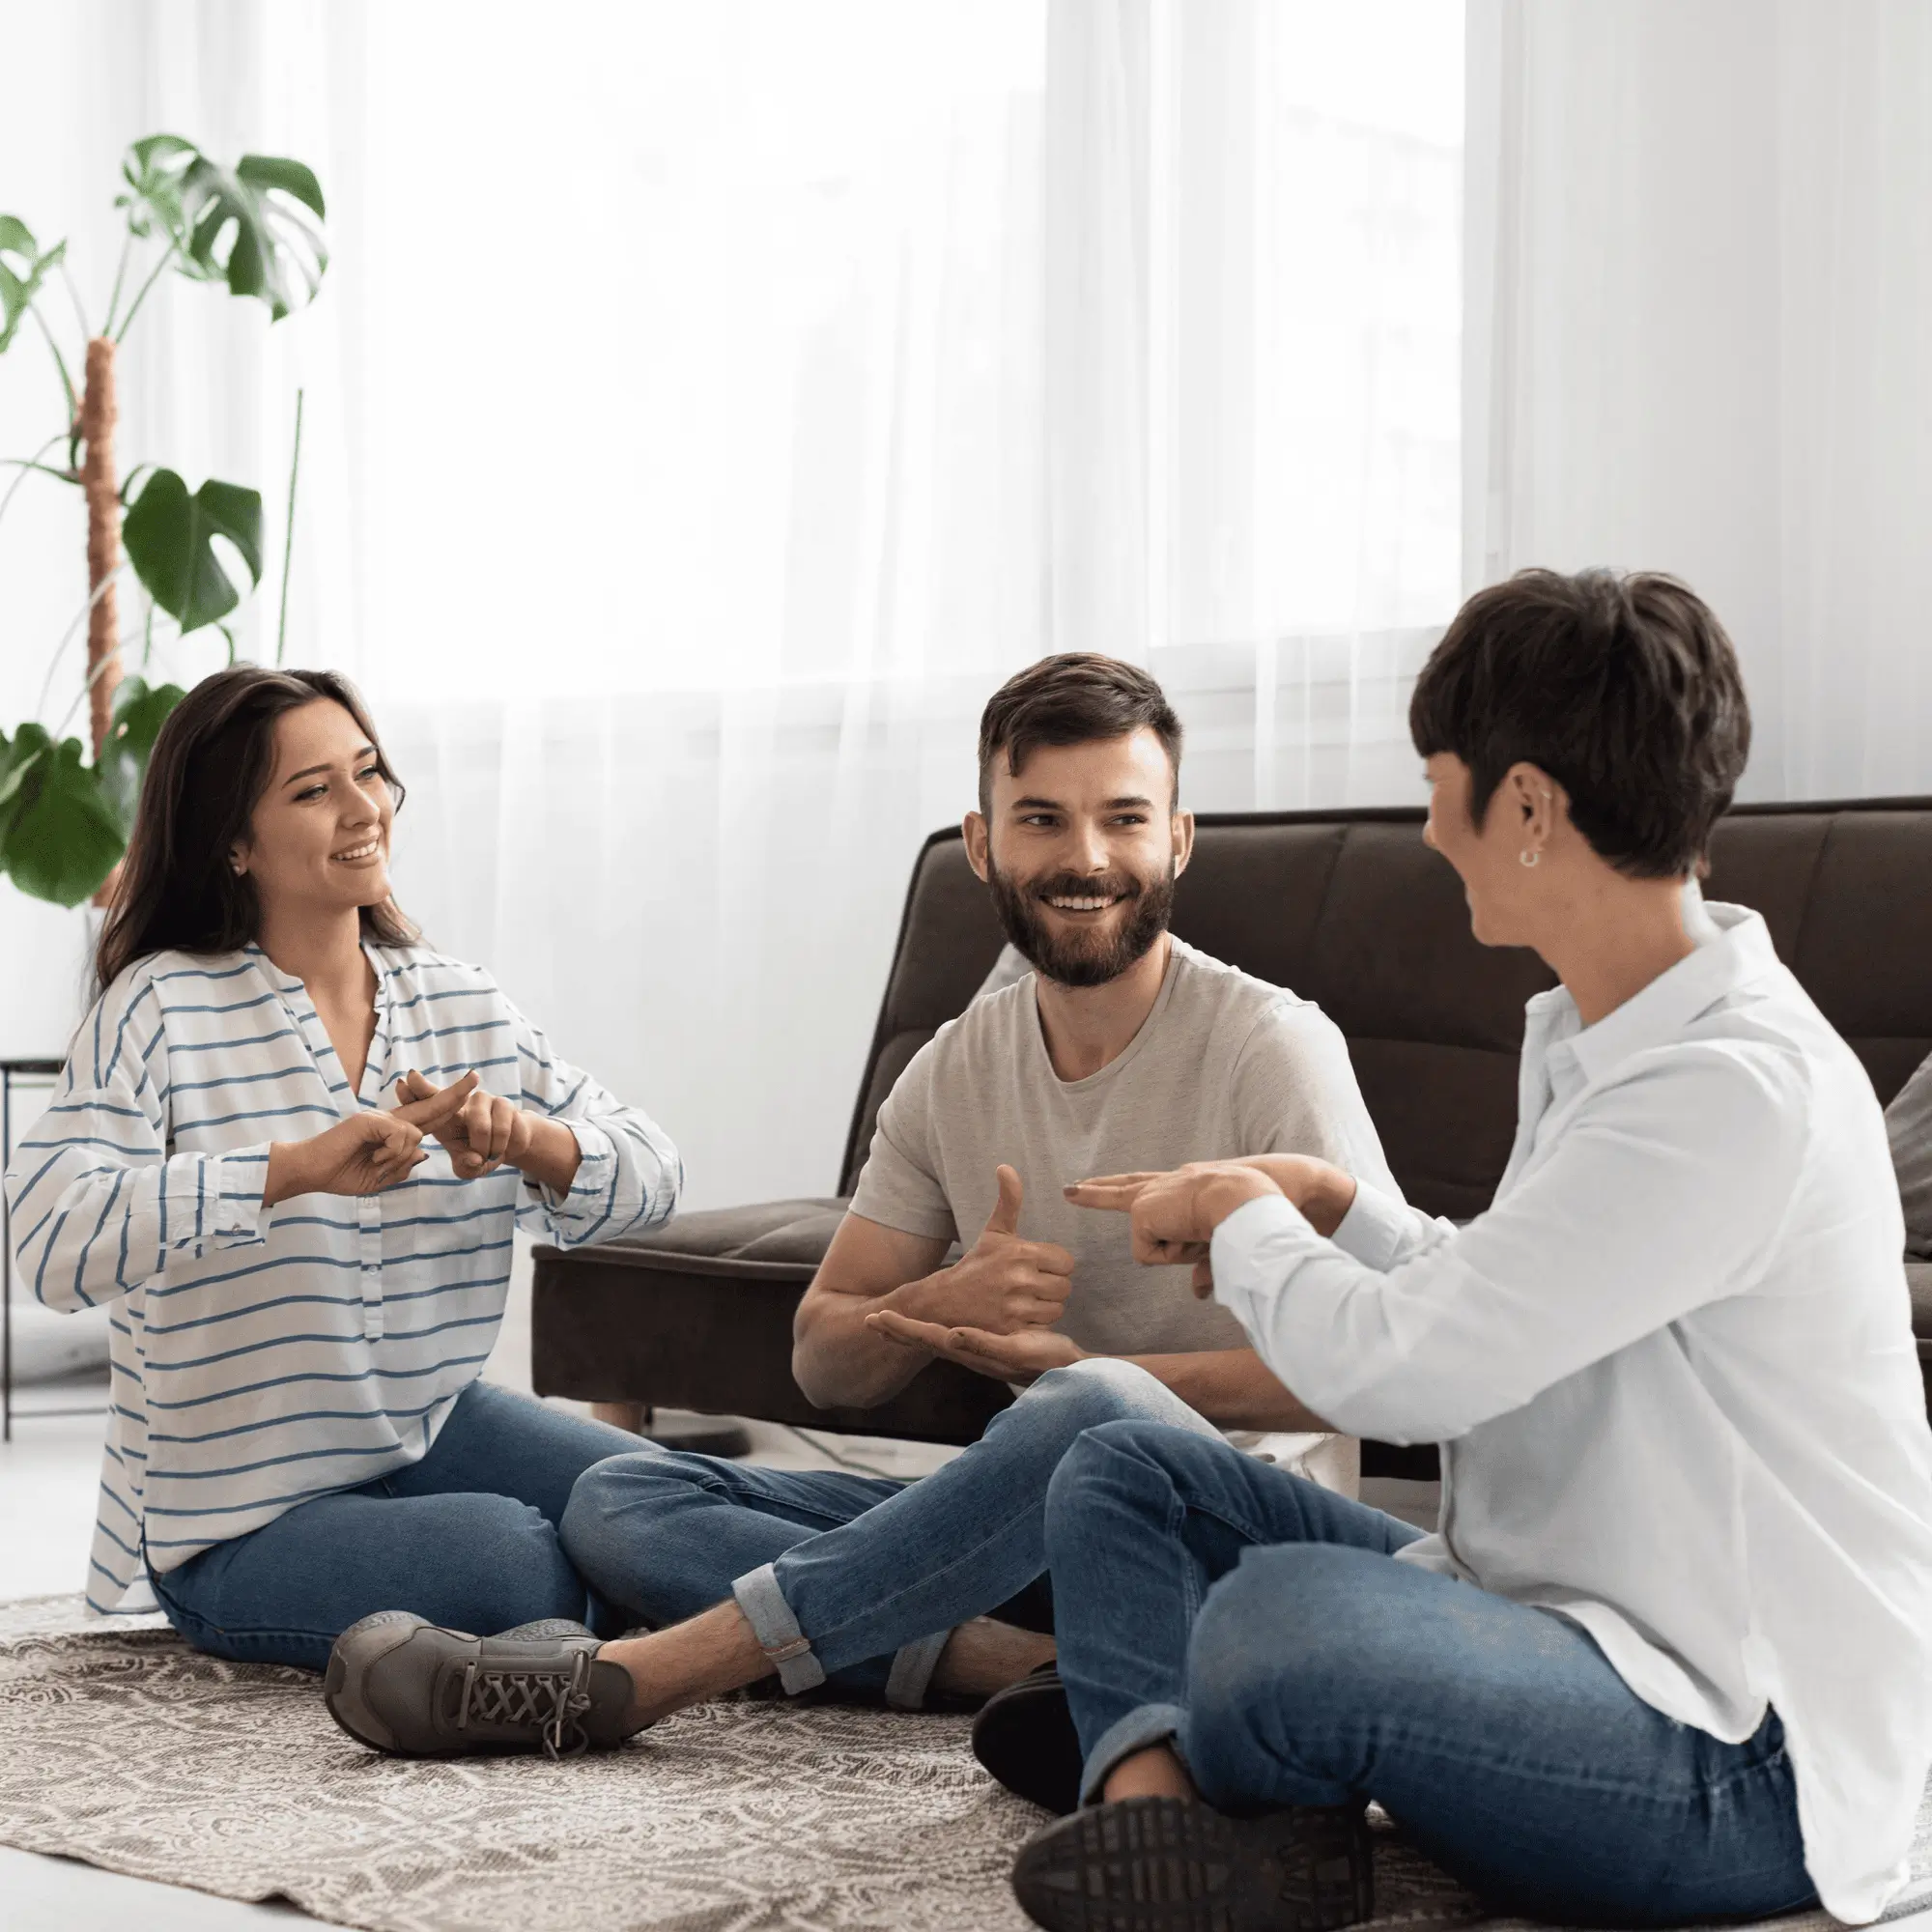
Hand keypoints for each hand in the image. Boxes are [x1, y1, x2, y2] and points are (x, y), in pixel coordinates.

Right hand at [264, 1072, 479, 1204]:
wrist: (310, 1172)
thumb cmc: (341, 1175)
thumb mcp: (381, 1178)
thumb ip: (403, 1166)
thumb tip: (423, 1151)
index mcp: (394, 1133)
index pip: (429, 1117)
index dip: (450, 1105)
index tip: (471, 1090)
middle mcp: (390, 1120)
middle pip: (430, 1106)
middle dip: (455, 1093)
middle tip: (476, 1076)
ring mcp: (379, 1117)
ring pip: (416, 1133)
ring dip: (399, 1158)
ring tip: (377, 1166)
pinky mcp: (369, 1120)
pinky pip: (400, 1135)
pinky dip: (391, 1153)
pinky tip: (374, 1160)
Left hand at [393, 1068, 536, 1179]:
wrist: (511, 1146)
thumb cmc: (480, 1153)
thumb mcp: (468, 1166)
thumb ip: (466, 1165)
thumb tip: (474, 1159)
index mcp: (444, 1116)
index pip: (427, 1102)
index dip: (414, 1092)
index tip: (403, 1080)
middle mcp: (461, 1103)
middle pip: (442, 1094)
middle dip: (423, 1086)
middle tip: (410, 1076)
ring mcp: (483, 1100)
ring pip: (480, 1127)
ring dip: (485, 1150)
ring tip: (486, 1157)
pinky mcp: (504, 1103)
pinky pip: (501, 1130)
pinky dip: (500, 1148)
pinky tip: (500, 1150)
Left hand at [865, 1307, 1085, 1384]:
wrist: (1069, 1373)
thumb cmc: (1044, 1362)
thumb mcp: (1013, 1352)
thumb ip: (982, 1344)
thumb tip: (949, 1335)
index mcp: (968, 1350)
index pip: (925, 1338)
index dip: (901, 1328)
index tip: (874, 1319)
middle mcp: (967, 1352)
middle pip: (924, 1339)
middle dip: (898, 1330)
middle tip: (869, 1320)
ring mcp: (975, 1350)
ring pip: (935, 1337)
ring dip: (913, 1329)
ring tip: (891, 1322)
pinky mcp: (988, 1346)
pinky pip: (954, 1334)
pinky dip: (937, 1329)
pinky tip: (936, 1327)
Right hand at [890, 1164, 1074, 1334]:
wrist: (945, 1301)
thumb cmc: (977, 1264)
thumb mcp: (994, 1232)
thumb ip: (1009, 1201)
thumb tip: (1006, 1167)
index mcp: (1022, 1252)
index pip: (1066, 1262)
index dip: (1056, 1265)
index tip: (1040, 1267)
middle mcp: (1020, 1279)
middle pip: (1065, 1287)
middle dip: (1052, 1287)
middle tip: (1033, 1286)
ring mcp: (1016, 1307)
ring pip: (1056, 1309)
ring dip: (1046, 1307)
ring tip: (1027, 1301)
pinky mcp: (1012, 1331)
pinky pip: (1043, 1328)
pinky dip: (1035, 1325)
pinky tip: (1019, 1316)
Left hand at [1065, 1159, 1281, 1268]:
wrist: (1239, 1200)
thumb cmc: (1240, 1217)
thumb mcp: (1219, 1245)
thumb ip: (1204, 1268)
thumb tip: (1199, 1293)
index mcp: (1181, 1187)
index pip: (1146, 1185)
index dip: (1122, 1187)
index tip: (1099, 1183)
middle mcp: (1162, 1187)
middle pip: (1119, 1190)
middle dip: (1092, 1193)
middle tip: (1068, 1190)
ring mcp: (1148, 1199)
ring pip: (1151, 1246)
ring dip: (1176, 1250)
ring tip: (1199, 1233)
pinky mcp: (1140, 1212)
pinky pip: (1151, 1255)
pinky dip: (1171, 1254)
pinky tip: (1186, 1234)